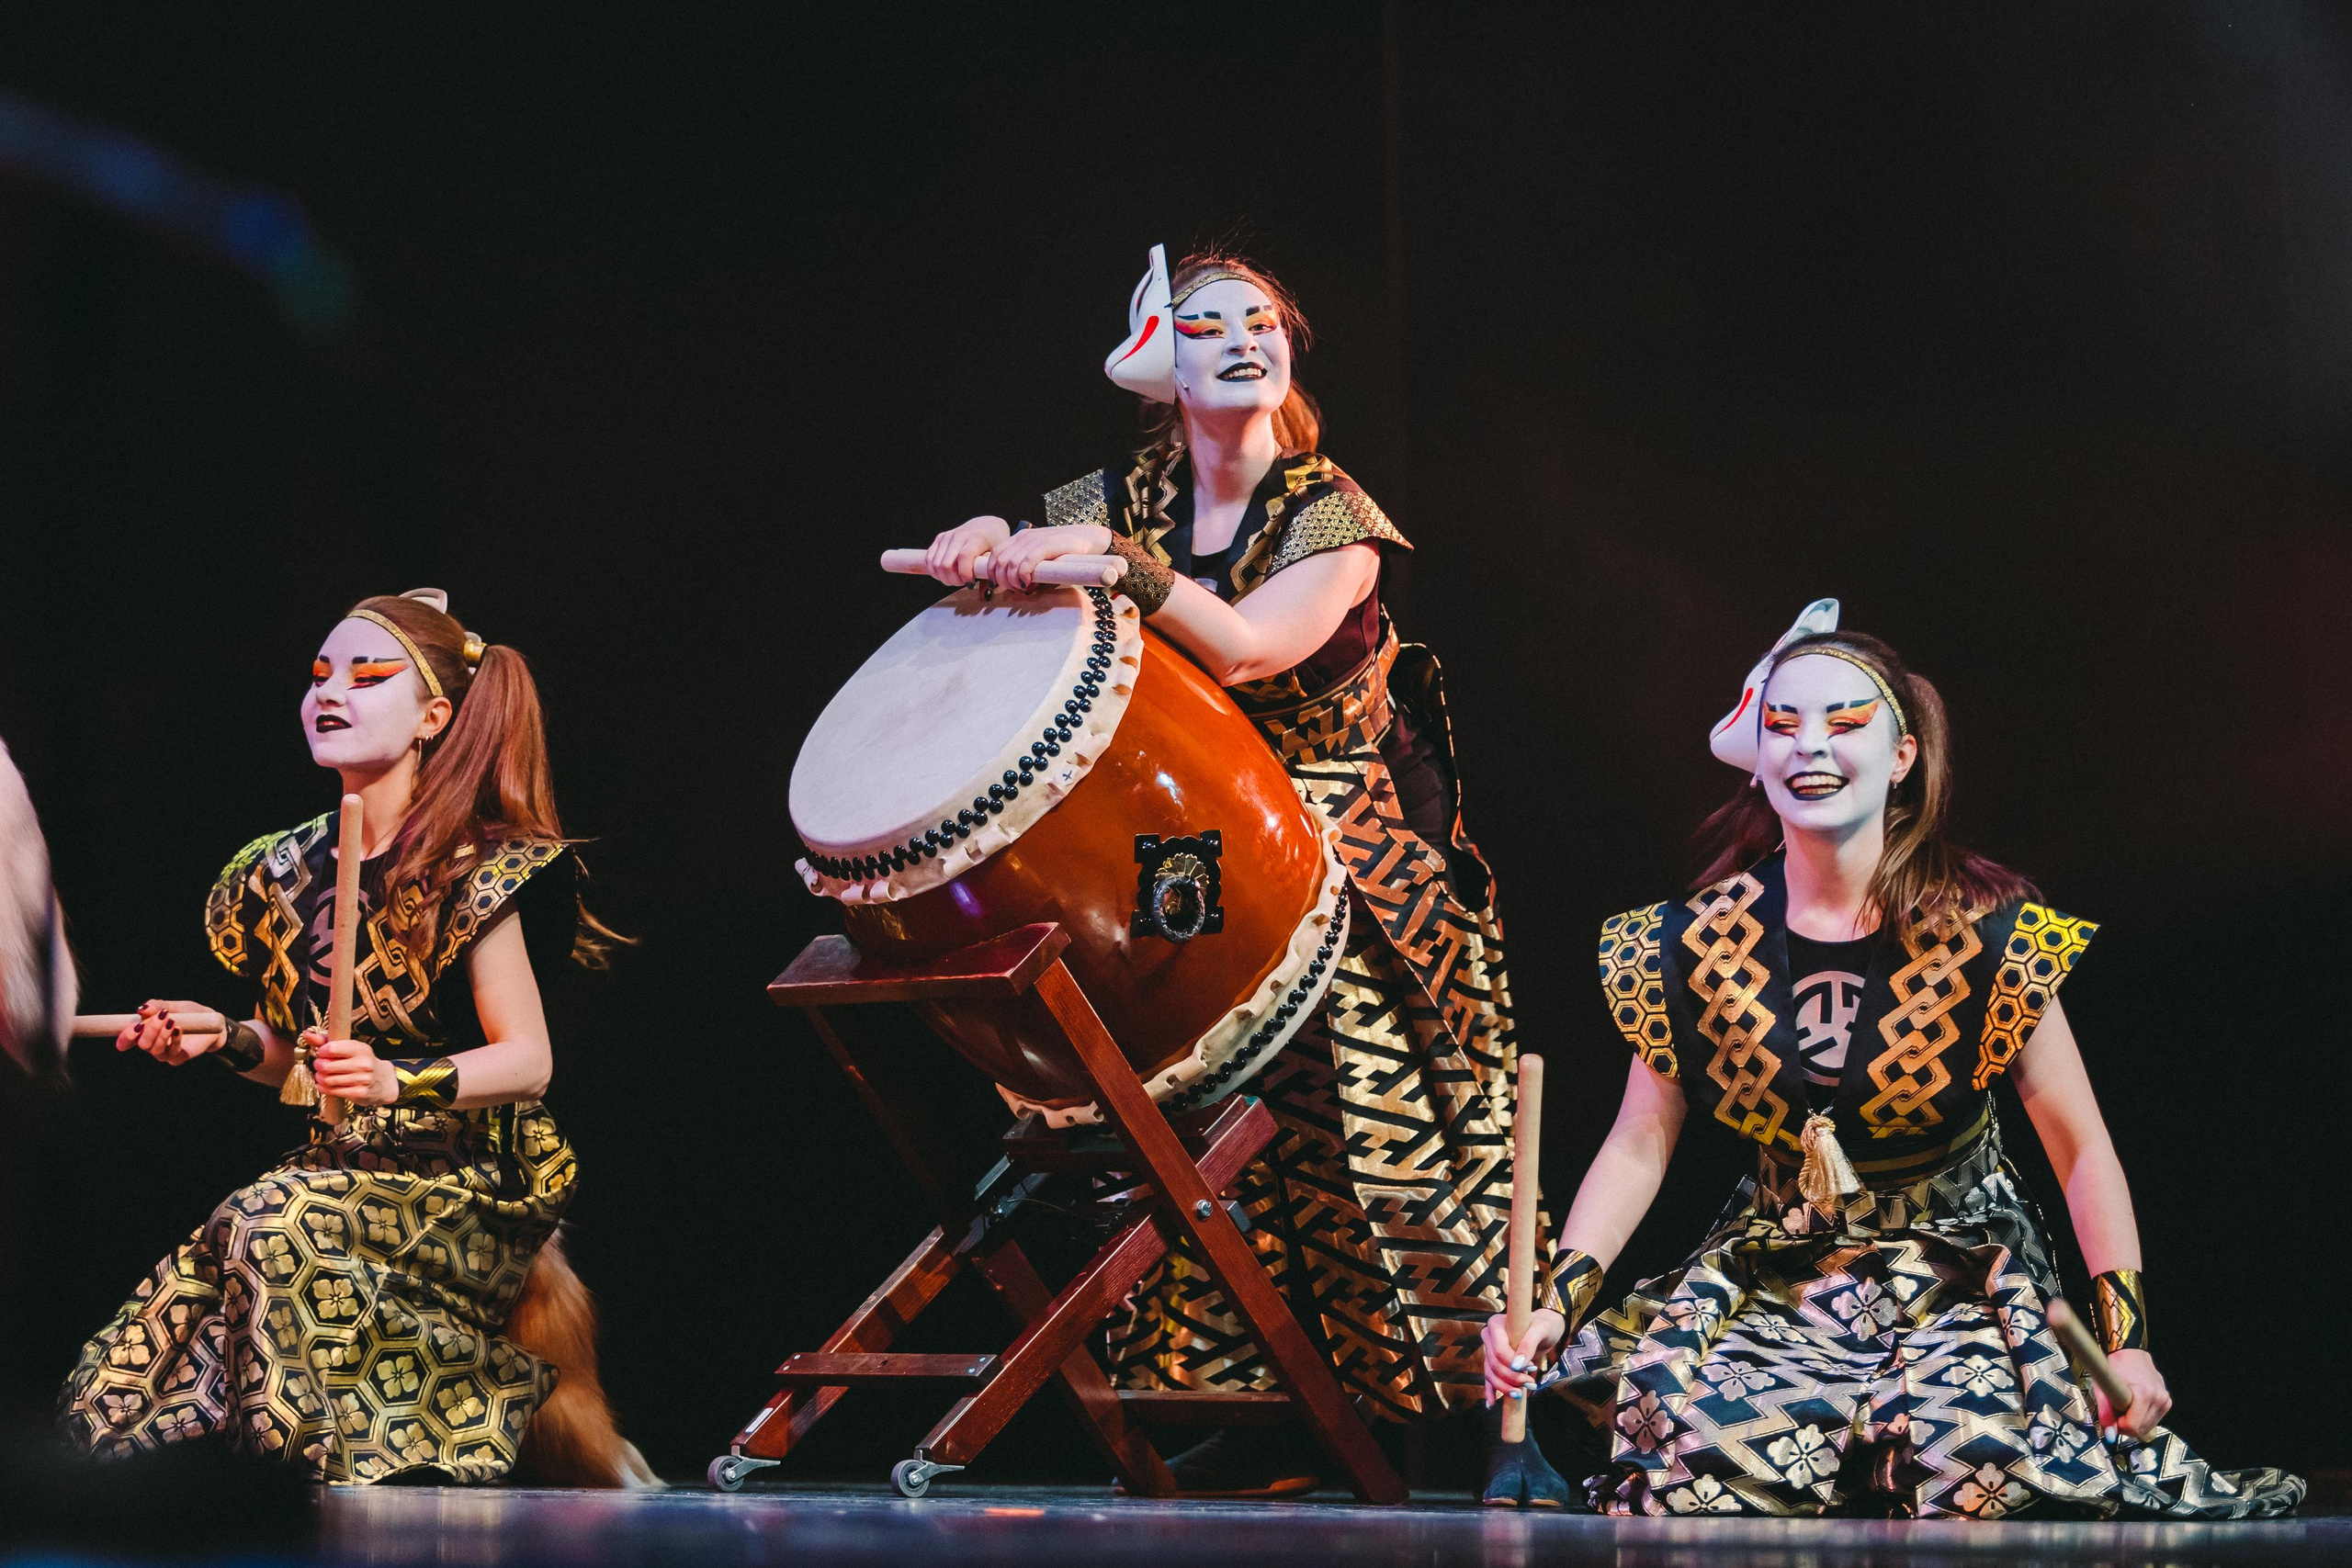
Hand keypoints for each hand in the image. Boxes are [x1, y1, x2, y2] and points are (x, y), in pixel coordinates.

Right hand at [117, 1000, 223, 1065]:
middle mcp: (152, 1044)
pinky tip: (179, 1029)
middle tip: (162, 1016)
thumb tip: (141, 1009)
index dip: (126, 1037)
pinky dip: (174, 1040)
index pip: (127, 1040)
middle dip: (150, 1030)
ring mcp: (165, 1053)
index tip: (135, 1026)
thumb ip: (157, 1006)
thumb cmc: (189, 1013)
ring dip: (162, 1034)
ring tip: (172, 1021)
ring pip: (155, 1050)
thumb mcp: (173, 1005)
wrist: (211, 1021)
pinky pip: (171, 1053)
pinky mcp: (178, 1058)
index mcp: (146, 1032)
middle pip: (142, 1044)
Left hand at [308, 1029, 397, 1106]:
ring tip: (322, 1076)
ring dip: (320, 1078)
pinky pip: (332, 1091)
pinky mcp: (359, 1093)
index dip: (321, 1052)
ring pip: (328, 1080)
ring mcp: (362, 1079)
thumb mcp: (349, 1048)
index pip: (331, 1048)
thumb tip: (306, 1034)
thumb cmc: (360, 1061)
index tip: (322, 1053)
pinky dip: (323, 1088)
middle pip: (326, 1066)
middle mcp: (363, 1063)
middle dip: (318, 1066)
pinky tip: (325, 1085)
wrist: (383, 1081)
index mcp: (360, 1049)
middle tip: (319, 1066)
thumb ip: (327, 1041)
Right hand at [924, 516, 1012, 584]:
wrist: (985, 527)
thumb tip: (989, 589)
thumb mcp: (997, 555)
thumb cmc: (993, 542)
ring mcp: (947, 536)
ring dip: (944, 577)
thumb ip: (991, 572)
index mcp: (976, 538)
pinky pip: (930, 560)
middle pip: (946, 564)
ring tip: (956, 578)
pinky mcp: (939, 539)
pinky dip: (935, 571)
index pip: (964, 556)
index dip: (965, 573)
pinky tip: (946, 574)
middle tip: (963, 582)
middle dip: (954, 580)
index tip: (970, 583)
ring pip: (936, 564)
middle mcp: (959, 535)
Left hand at [982, 524, 1113, 591]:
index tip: (1000, 586)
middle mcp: (1024, 537)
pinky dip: (1023, 575)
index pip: (995, 554)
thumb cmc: (1065, 552)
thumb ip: (1026, 566)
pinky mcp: (1048, 545)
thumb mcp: (1041, 557)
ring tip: (1024, 589)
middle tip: (1014, 591)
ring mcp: (1035, 540)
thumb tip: (1014, 586)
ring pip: (1010, 563)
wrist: (1089, 539)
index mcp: (1020, 538)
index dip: (992, 572)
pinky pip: (1026, 562)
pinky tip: (1029, 584)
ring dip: (1012, 581)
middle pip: (999, 561)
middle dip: (1002, 580)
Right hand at [1482, 1307, 1566, 1405]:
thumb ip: (1528, 1345)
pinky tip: (1491, 1404)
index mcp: (1496, 1325)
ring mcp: (1490, 1350)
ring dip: (1504, 1387)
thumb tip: (1516, 1366)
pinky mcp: (1494, 1362)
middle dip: (1511, 1377)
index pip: (1498, 1350)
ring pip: (1490, 1373)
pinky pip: (1489, 1377)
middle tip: (1530, 1383)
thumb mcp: (1540, 1330)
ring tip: (1520, 1394)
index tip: (1531, 1368)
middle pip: (1494, 1364)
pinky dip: (1490, 1391)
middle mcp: (1489, 1337)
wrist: (1545, 1328)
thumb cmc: (1544, 1325)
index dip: (1512, 1363)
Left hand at [2101, 1349, 2170, 1440]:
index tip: (2111, 1417)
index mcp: (2145, 1394)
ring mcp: (2165, 1400)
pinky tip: (2134, 1406)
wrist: (2130, 1352)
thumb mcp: (2103, 1387)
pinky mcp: (2167, 1402)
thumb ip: (2105, 1412)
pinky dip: (2142, 1418)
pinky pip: (2153, 1420)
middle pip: (2142, 1429)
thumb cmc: (2116, 1367)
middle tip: (2116, 1412)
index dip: (2118, 1425)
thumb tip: (2109, 1434)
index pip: (2133, 1426)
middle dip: (2126, 1425)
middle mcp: (2159, 1398)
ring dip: (2134, 1422)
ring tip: (2125, 1406)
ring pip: (2148, 1427)